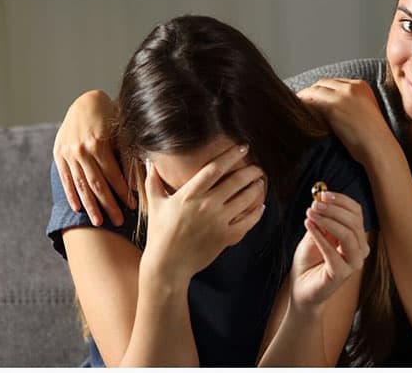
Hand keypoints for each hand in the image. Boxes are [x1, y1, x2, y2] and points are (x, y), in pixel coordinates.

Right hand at [53, 90, 133, 226]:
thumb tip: (139, 178)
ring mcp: (68, 154)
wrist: (84, 102)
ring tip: (98, 222)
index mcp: (99, 144)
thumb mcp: (119, 131)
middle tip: (119, 222)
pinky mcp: (59, 155)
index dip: (123, 192)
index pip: (112, 175)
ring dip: (90, 206)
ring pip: (81, 185)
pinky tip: (78, 208)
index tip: (133, 206)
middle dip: (108, 205)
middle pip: (97, 185)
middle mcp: (82, 151)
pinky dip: (72, 194)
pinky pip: (66, 179)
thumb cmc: (109, 117)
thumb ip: (126, 153)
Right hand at [140, 144, 266, 284]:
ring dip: (256, 188)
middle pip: (236, 181)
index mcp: (189, 194)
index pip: (215, 168)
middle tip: (257, 167)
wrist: (167, 265)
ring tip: (261, 182)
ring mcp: (218, 221)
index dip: (231, 155)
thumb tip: (150, 162)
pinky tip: (261, 206)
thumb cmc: (160, 233)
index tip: (243, 147)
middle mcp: (206, 205)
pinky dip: (257, 212)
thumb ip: (153, 181)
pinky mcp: (226, 237)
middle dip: (251, 171)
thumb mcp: (154, 205)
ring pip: (245, 199)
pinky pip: (248, 221)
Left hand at [288, 191, 369, 312]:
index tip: (323, 193)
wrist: (301, 288)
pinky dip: (319, 236)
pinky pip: (332, 252)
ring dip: (327, 221)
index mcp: (356, 237)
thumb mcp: (314, 233)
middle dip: (334, 209)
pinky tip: (308, 226)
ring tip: (310, 214)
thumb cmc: (309, 261)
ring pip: (348, 235)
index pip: (356, 212)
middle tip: (315, 204)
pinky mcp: (341, 275)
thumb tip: (320, 196)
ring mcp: (353, 263)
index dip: (341, 201)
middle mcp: (359, 250)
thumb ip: (320, 218)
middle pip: (354, 222)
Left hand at [297, 79, 392, 164]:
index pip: (335, 82)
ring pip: (315, 90)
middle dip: (312, 92)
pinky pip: (312, 99)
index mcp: (362, 86)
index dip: (322, 90)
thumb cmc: (372, 139)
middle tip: (301, 102)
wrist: (378, 148)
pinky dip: (303, 104)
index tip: (314, 98)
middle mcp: (352, 86)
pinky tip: (298, 112)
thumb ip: (351, 105)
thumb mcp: (365, 113)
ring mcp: (343, 94)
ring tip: (296, 107)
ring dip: (305, 97)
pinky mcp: (334, 105)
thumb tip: (330, 109)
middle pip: (324, 83)